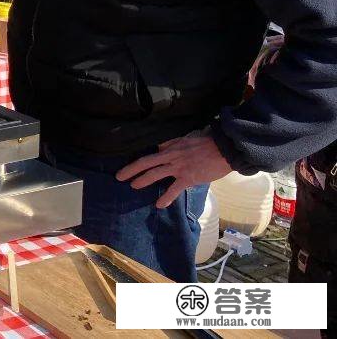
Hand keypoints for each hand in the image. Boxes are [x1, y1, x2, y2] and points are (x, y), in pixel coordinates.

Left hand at [115, 131, 232, 208]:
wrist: (224, 149)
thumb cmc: (208, 143)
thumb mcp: (186, 138)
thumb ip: (173, 144)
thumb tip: (161, 147)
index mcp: (171, 147)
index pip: (151, 154)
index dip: (139, 160)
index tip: (130, 166)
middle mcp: (171, 156)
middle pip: (146, 162)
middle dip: (131, 169)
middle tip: (119, 176)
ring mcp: (179, 167)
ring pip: (155, 173)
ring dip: (142, 180)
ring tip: (133, 186)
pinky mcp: (189, 177)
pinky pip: (174, 189)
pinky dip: (166, 197)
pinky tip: (158, 205)